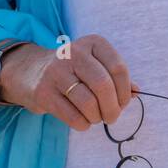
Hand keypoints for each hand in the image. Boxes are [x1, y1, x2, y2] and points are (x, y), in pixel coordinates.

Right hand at [0, 34, 134, 131]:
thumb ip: (116, 77)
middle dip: (113, 108)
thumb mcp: (95, 64)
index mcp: (93, 43)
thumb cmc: (74, 71)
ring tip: (96, 117)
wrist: (31, 71)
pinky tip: (83, 121)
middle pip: (103, 85)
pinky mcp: (43, 92)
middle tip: (112, 117)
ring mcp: (56, 72)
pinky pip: (73, 116)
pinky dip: (83, 124)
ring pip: (88, 103)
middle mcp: (74, 53)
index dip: (125, 91)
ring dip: (97, 117)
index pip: (118, 68)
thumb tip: (136, 92)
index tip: (123, 103)